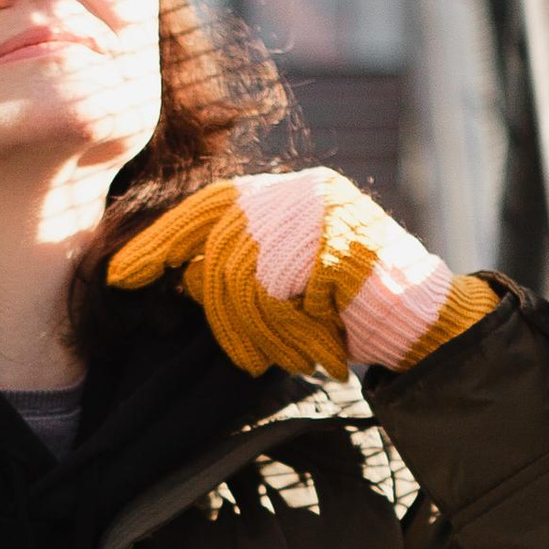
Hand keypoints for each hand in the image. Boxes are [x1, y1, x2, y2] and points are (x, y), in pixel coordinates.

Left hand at [106, 168, 495, 379]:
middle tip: (247, 356)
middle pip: (219, 247)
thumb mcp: (286, 289)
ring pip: (243, 276)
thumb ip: (238, 271)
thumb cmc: (355, 315)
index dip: (160, 243)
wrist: (429, 324)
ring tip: (292, 357)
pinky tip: (320, 349)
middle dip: (219, 312)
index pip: (207, 206)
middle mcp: (302, 191)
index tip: (119, 277)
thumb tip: (178, 277)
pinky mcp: (339, 244)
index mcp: (286, 194)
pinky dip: (291, 333)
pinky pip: (279, 294)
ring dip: (259, 334)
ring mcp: (323, 212)